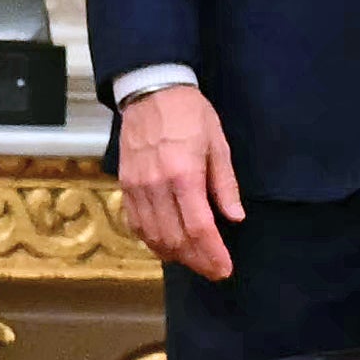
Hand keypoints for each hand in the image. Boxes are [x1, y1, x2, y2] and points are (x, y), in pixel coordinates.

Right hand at [109, 83, 241, 279]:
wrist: (151, 90)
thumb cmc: (190, 114)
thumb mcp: (218, 144)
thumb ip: (225, 184)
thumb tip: (235, 218)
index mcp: (184, 174)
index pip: (198, 228)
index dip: (212, 254)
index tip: (224, 269)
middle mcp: (156, 185)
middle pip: (175, 239)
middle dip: (197, 260)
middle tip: (214, 269)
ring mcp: (137, 187)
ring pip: (153, 236)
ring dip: (175, 255)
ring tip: (194, 260)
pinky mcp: (125, 186)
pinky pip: (136, 224)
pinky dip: (152, 241)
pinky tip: (167, 246)